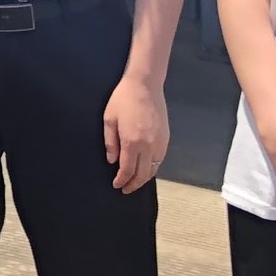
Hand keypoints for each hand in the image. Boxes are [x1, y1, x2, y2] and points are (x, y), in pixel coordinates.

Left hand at [102, 75, 169, 193]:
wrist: (145, 85)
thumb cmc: (123, 99)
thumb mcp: (109, 119)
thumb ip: (110, 142)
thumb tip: (112, 161)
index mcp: (132, 141)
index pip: (127, 170)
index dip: (122, 180)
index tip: (116, 185)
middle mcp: (148, 145)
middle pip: (143, 174)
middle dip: (133, 185)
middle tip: (125, 189)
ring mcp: (159, 143)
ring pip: (153, 169)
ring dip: (144, 179)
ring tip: (134, 182)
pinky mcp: (166, 139)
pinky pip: (160, 160)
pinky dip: (152, 168)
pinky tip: (145, 168)